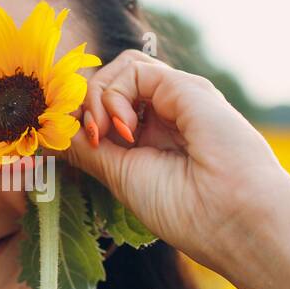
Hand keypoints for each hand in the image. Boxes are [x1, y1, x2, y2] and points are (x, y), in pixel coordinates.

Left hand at [65, 50, 289, 288]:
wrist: (236, 220)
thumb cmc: (186, 211)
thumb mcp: (121, 177)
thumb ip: (89, 150)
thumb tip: (53, 132)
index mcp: (154, 138)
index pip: (106, 106)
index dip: (82, 117)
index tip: (74, 146)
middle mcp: (168, 113)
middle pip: (110, 83)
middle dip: (85, 106)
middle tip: (90, 139)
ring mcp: (179, 98)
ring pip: (119, 69)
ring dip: (97, 98)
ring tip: (105, 135)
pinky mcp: (186, 87)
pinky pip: (133, 68)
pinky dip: (114, 95)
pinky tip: (124, 129)